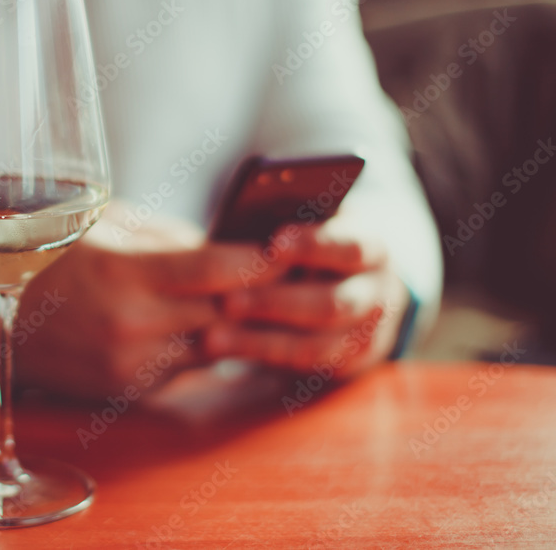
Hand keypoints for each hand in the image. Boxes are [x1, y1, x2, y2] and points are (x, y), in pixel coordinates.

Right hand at [16, 201, 293, 399]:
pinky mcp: (129, 389)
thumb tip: (229, 247)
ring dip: (231, 322)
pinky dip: (198, 345)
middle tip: (289, 273)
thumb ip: (170, 238)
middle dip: (256, 291)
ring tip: (250, 299)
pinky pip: (185, 367)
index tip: (288, 248)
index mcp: (124, 273)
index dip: (261, 259)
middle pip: (225, 310)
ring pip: (213, 344)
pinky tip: (199, 324)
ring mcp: (130, 364)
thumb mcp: (105, 228)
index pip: (217, 269)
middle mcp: (131, 324)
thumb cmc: (51, 258)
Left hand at [207, 213, 409, 378]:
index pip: (351, 248)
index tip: (274, 243)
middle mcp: (378, 293)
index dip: (314, 246)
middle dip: (275, 303)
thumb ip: (286, 229)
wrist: (353, 287)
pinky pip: (302, 364)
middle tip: (226, 302)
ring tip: (212, 337)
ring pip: (314, 343)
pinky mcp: (347, 362)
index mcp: (372, 249)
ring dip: (260, 340)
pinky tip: (224, 347)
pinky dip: (261, 355)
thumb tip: (238, 230)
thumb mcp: (312, 226)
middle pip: (331, 304)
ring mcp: (366, 333)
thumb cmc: (313, 246)